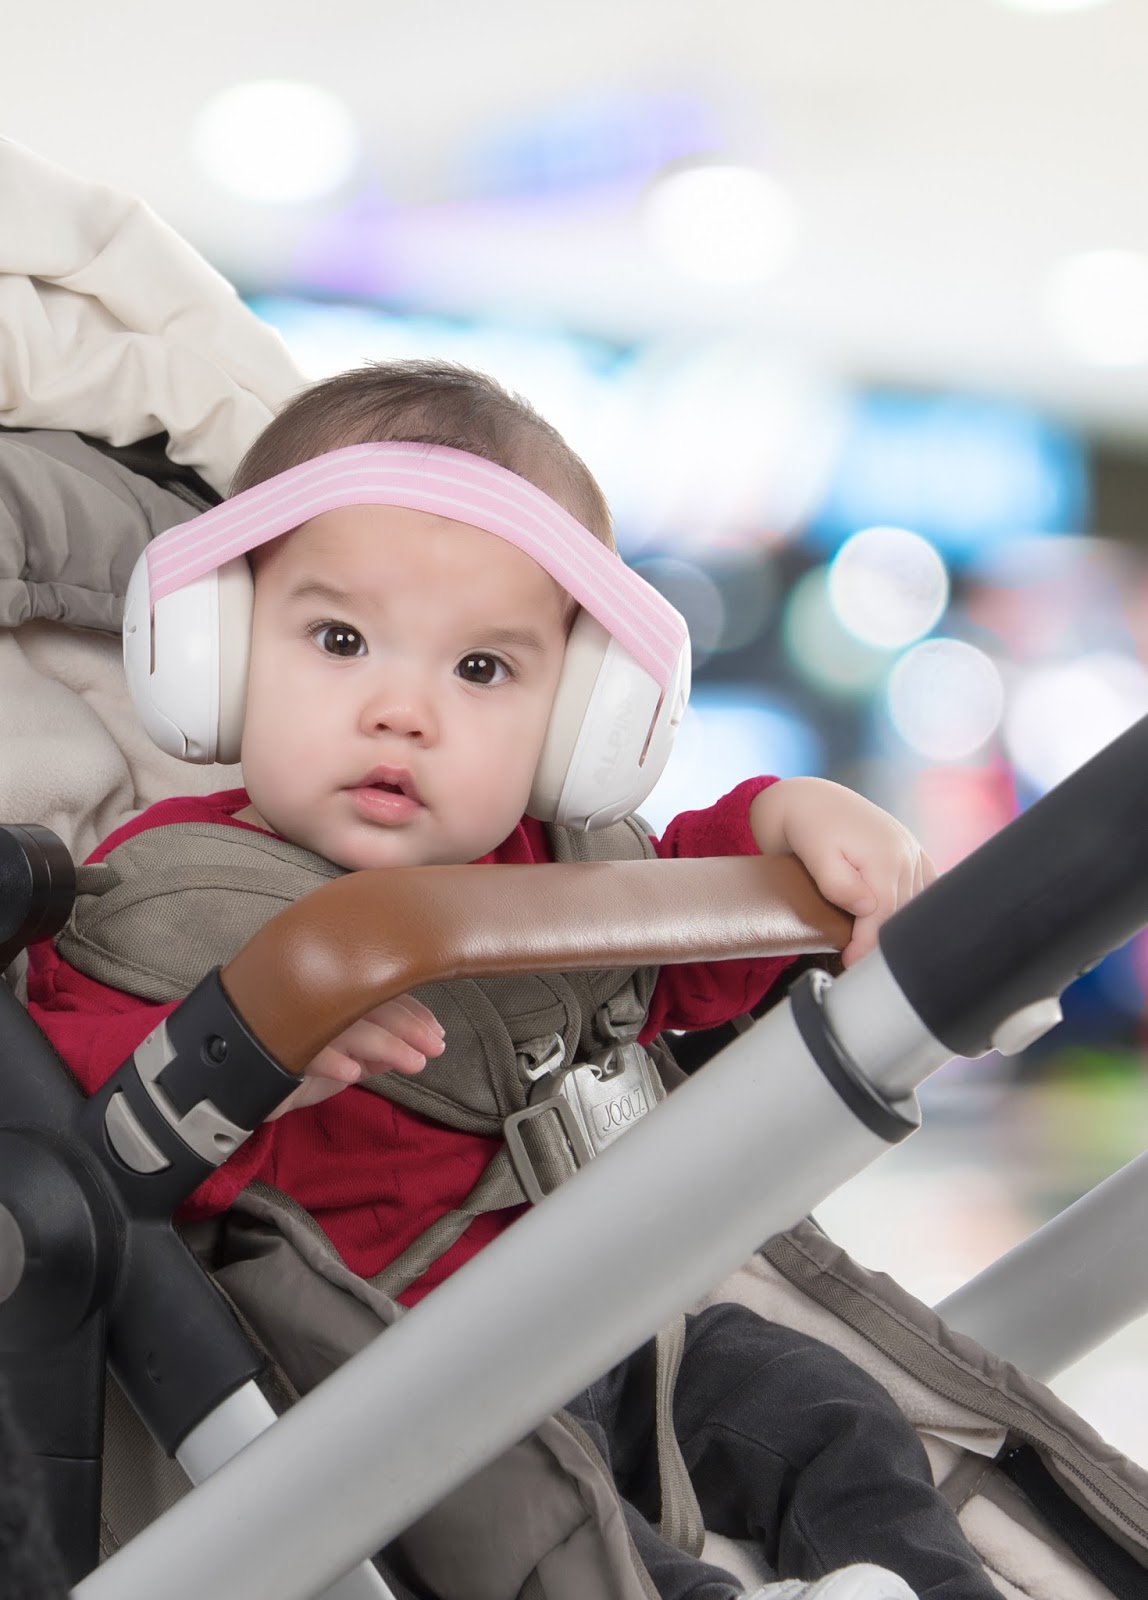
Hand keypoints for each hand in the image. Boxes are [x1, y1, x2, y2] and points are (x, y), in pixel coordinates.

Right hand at [267, 994, 445, 1119]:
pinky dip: (332, 1060)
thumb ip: (381, 1050)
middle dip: (409, 1027)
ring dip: (385, 1045)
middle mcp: (315, 998)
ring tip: (414, 1064)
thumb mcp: (352, 1059)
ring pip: (347, 1023)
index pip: (379, 993)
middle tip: (435, 1049)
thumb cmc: (305, 1066)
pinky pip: (306, 1049)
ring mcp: (294, 1018)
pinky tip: (354, 1074)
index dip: (413, 1012)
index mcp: (333, 993)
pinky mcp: (273, 1046)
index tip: (437, 1034)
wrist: (248, 1089)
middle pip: (369, 1002)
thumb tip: (422, 1046)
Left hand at [749, 778, 934, 967]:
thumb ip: (839, 885)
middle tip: (860, 960)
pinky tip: (901, 923)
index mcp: (884, 857)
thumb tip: (868, 908)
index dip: (868, 944)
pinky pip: (927, 888)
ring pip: (916, 904)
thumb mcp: (817, 857)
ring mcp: (914, 852)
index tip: (851, 963)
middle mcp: (906, 854)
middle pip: (902, 914)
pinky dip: (916, 908)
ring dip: (900, 926)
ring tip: (874, 945)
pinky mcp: (916, 853)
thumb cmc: (810, 830)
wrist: (815, 802)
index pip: (884, 916)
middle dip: (883, 940)